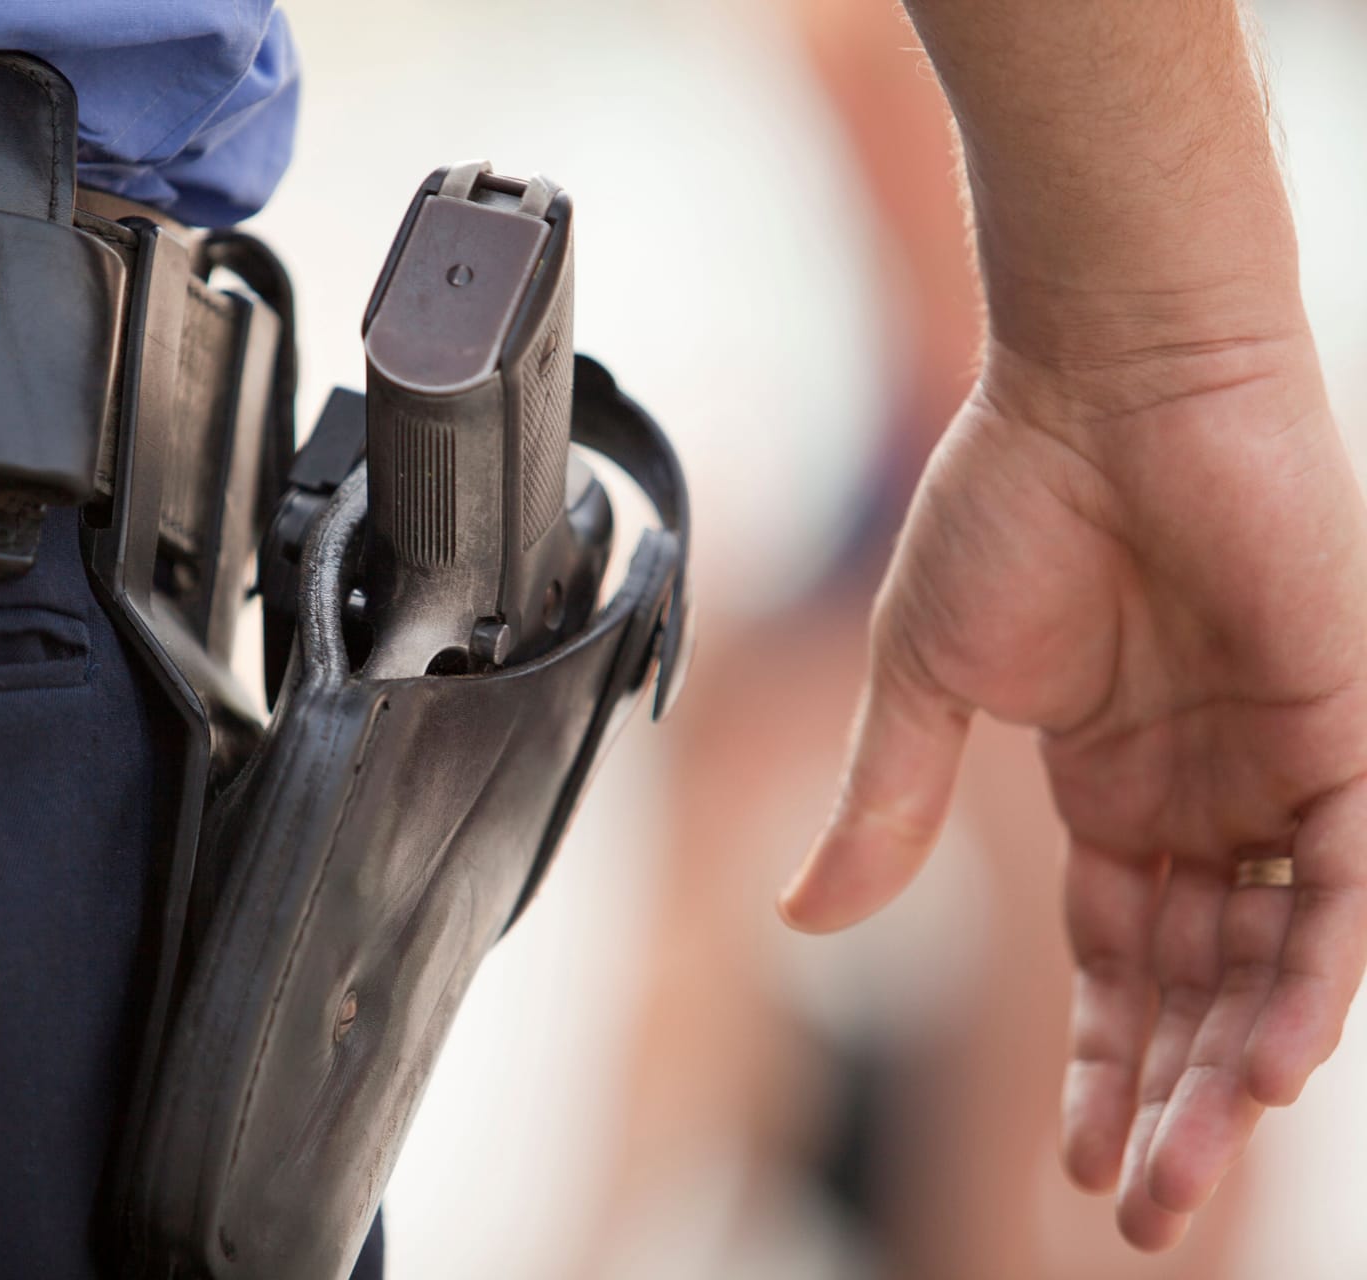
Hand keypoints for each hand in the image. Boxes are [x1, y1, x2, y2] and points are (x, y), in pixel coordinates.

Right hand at [778, 332, 1366, 1248]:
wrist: (1102, 373)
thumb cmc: (1009, 500)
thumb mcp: (928, 686)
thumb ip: (884, 809)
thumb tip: (803, 919)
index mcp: (1116, 792)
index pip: (1125, 965)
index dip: (1106, 1066)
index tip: (1086, 1164)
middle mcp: (1212, 798)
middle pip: (1206, 988)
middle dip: (1174, 1104)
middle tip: (1144, 1214)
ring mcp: (1285, 769)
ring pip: (1285, 959)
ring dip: (1241, 1073)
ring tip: (1187, 1179)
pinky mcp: (1351, 725)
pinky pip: (1353, 882)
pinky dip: (1320, 973)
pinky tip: (1273, 1064)